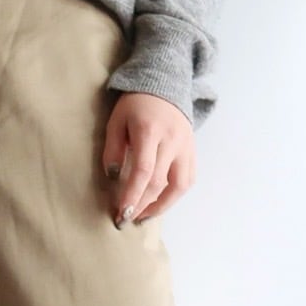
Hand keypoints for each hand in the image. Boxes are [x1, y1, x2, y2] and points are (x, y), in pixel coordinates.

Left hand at [102, 90, 195, 227]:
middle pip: (159, 182)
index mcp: (149, 131)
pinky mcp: (192, 151)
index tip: (122, 213)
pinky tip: (159, 203)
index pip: (143, 171)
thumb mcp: (116, 121)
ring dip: (161, 206)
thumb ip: (113, 149)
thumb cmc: (135, 105)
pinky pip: (188, 179)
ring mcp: (185, 147)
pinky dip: (175, 196)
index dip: (132, 195)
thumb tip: (112, 177)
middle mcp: (171, 141)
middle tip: (126, 219)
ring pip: (179, 185)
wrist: (164, 85)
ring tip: (143, 216)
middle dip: (141, 205)